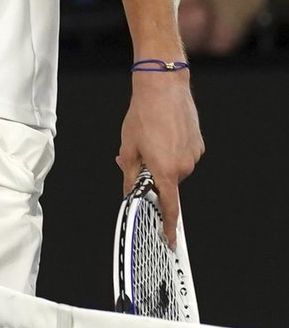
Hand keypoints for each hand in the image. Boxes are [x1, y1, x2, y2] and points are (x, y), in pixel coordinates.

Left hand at [116, 73, 204, 245]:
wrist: (163, 87)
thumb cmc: (143, 114)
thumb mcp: (128, 147)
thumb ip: (129, 174)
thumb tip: (129, 190)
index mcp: (165, 171)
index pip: (169, 207)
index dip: (168, 226)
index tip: (169, 240)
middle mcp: (184, 166)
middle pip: (167, 183)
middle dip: (153, 176)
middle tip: (139, 157)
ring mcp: (193, 155)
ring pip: (175, 168)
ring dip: (162, 161)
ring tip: (151, 138)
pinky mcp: (198, 144)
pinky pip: (183, 155)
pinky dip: (172, 150)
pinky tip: (162, 133)